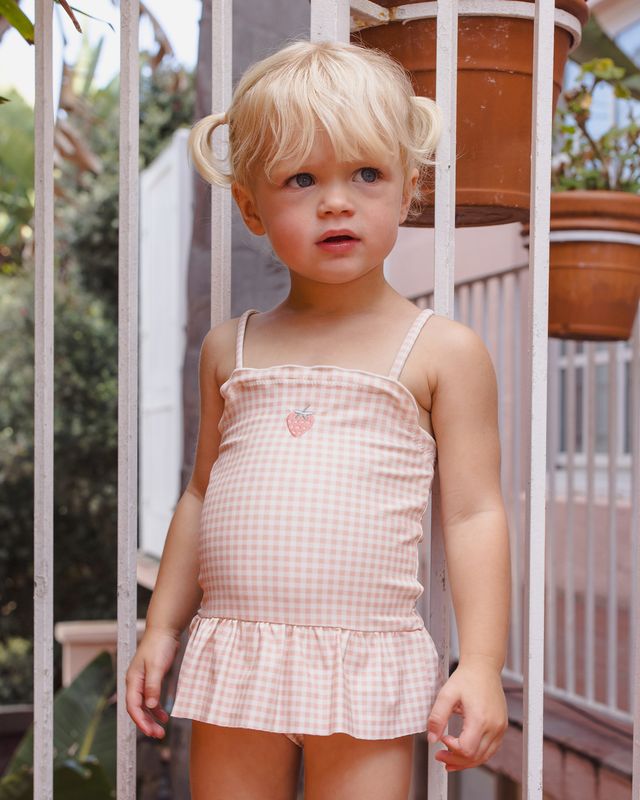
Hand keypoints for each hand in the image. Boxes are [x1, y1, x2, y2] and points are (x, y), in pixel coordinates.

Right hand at [125, 627, 180, 738]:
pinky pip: (152, 699)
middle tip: (158, 735)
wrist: (165, 629)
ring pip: (145, 706)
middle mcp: (135, 682)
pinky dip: (157, 709)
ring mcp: (143, 681)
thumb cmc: (159, 645)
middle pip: (137, 709)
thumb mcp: (156, 666)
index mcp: (133, 680)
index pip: (132, 706)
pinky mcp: (152, 679)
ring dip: (152, 718)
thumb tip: (150, 705)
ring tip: (161, 731)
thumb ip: (153, 686)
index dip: (140, 721)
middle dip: (146, 723)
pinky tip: (164, 716)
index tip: (150, 732)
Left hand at [426, 657, 508, 771]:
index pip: (466, 749)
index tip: (442, 739)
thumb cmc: (466, 678)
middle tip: (440, 756)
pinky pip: (490, 750)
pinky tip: (464, 754)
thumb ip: (437, 717)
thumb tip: (432, 738)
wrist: (483, 668)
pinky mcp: (501, 727)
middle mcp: (494, 726)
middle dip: (455, 760)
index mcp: (480, 718)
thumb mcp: (446, 694)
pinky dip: (477, 755)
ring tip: (449, 759)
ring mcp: (500, 728)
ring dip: (465, 762)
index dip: (451, 750)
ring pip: (484, 757)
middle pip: (475, 757)